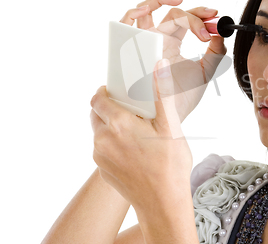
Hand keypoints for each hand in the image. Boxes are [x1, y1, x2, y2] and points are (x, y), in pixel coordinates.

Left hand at [90, 58, 189, 211]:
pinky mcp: (103, 171)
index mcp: (118, 124)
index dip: (104, 92)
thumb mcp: (171, 126)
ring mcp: (100, 157)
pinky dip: (114, 145)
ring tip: (137, 133)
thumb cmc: (170, 165)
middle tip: (133, 113)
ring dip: (112, 128)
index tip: (115, 91)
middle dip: (111, 109)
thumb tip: (160, 64)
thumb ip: (162, 93)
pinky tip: (135, 151)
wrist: (163, 203)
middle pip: (97, 115)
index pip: (97, 99)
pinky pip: (103, 150)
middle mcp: (103, 140)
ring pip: (100, 133)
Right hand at [120, 0, 226, 122]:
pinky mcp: (130, 48)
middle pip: (172, 13)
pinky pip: (125, 24)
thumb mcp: (204, 73)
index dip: (200, 15)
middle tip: (210, 18)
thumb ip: (215, 54)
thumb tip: (221, 33)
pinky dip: (133, 12)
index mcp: (172, 43)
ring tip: (179, 0)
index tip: (216, 18)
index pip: (185, 19)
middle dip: (193, 12)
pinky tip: (147, 11)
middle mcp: (156, 39)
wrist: (165, 117)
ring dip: (159, 0)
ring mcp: (142, 42)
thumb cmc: (180, 97)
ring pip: (145, 10)